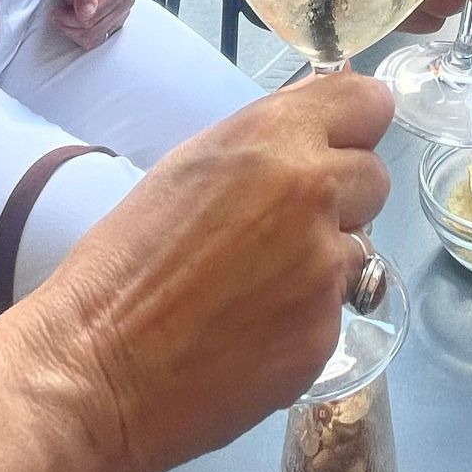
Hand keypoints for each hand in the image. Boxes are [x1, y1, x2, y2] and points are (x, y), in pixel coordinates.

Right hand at [8, 71, 392, 471]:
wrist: (96, 368)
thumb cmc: (125, 260)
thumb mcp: (191, 168)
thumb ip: (266, 139)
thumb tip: (314, 111)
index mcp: (274, 138)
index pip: (369, 102)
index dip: (355, 126)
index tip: (334, 146)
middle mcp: (314, 191)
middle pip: (375, 176)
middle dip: (343, 198)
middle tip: (284, 227)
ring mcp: (327, 266)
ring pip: (361, 248)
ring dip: (327, 260)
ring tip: (258, 286)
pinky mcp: (326, 331)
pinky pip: (337, 308)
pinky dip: (308, 316)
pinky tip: (254, 331)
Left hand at [51, 0, 134, 48]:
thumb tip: (87, 13)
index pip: (93, 16)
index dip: (70, 16)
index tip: (58, 10)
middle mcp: (125, 2)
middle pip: (93, 30)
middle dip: (69, 24)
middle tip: (58, 13)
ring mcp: (121, 16)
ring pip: (93, 39)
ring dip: (73, 31)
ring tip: (66, 16)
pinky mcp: (114, 27)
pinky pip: (94, 42)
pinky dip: (79, 35)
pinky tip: (75, 22)